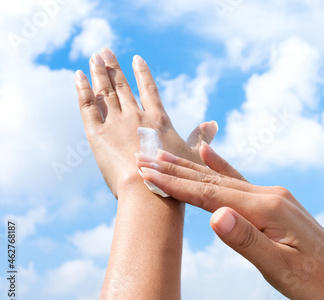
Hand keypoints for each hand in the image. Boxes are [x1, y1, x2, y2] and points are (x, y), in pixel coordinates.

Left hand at [74, 48, 217, 197]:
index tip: (136, 59)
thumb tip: (214, 124)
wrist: (147, 193)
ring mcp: (115, 123)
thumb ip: (201, 138)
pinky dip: (82, 90)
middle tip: (104, 52)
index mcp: (158, 120)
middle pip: (122, 86)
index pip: (149, 90)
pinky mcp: (97, 135)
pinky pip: (88, 107)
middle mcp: (136, 116)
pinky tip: (79, 76)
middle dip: (113, 68)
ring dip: (99, 73)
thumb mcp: (193, 157)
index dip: (142, 73)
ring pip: (105, 92)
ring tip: (94, 57)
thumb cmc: (175, 179)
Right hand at [135, 144, 323, 299]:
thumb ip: (247, 240)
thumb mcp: (280, 266)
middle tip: (144, 159)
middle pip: (213, 181)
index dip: (178, 185)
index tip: (148, 174)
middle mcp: (268, 194)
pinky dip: (219, 167)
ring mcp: (272, 195)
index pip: (212, 195)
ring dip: (192, 168)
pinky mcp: (274, 201)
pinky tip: (208, 154)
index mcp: (267, 208)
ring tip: (165, 156)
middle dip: (177, 171)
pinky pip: (239, 181)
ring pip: (223, 179)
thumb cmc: (313, 278)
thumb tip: (215, 214)